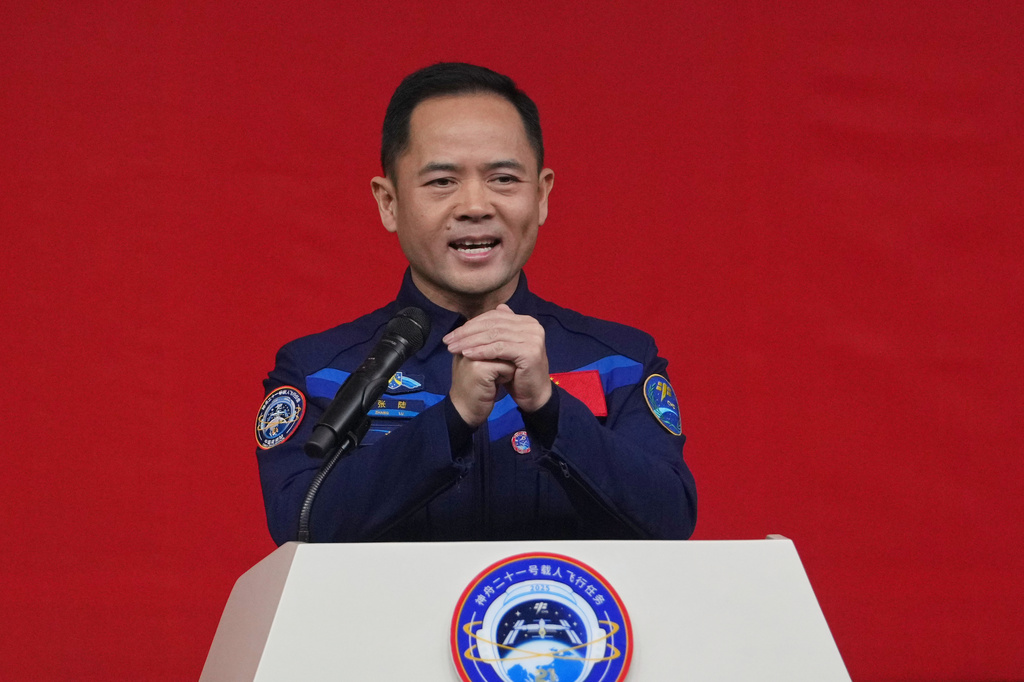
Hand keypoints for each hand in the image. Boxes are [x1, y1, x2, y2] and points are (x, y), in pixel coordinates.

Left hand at [444, 304, 551, 425]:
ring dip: (470, 342)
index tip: (451, 335)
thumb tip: (499, 306)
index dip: (471, 324)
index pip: (494, 317)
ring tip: (453, 348)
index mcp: (527, 322)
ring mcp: (533, 338)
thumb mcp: (508, 347)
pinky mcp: (530, 351)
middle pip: (492, 325)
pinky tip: (467, 354)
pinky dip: (481, 351)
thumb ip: (503, 328)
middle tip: (448, 341)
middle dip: (467, 333)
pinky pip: (499, 349)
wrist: (534, 395)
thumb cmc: (517, 373)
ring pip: (494, 336)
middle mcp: (532, 326)